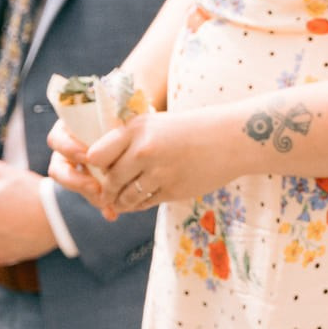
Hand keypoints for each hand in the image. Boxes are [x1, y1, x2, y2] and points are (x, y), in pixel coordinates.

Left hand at [49, 111, 229, 221]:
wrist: (232, 138)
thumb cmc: (192, 128)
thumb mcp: (157, 123)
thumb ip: (130, 139)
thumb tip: (100, 163)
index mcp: (137, 129)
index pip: (96, 155)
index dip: (95, 165)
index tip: (98, 168)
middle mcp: (145, 150)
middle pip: (109, 179)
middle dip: (107, 189)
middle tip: (107, 191)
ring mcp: (159, 172)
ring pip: (125, 196)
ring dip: (120, 201)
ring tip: (120, 200)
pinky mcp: (173, 190)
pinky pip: (145, 204)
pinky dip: (138, 205)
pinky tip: (141, 200)